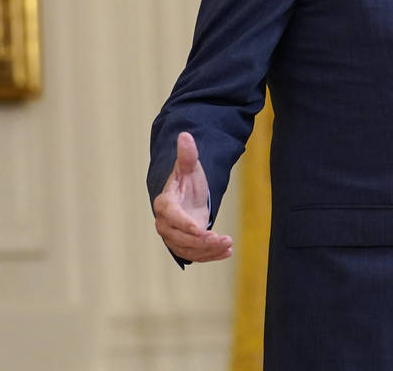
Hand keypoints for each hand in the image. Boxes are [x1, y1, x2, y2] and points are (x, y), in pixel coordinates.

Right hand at [152, 132, 233, 262]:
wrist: (188, 195)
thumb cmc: (188, 180)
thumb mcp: (190, 167)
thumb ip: (188, 154)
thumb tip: (185, 135)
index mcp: (164, 203)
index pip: (171, 216)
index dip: (185, 223)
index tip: (201, 228)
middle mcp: (164, 223)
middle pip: (179, 237)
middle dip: (200, 241)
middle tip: (221, 238)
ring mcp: (173, 236)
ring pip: (187, 249)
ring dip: (208, 250)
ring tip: (228, 245)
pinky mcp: (183, 245)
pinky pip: (195, 255)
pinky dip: (210, 256)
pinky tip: (227, 252)